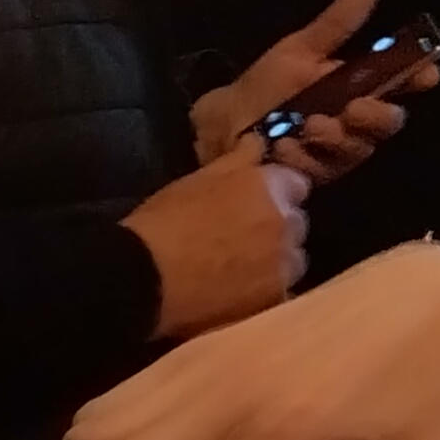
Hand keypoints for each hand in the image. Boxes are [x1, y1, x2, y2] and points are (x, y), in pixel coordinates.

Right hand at [123, 145, 309, 339]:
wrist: (142, 277)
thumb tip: (259, 142)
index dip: (277, 195)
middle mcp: (287, 222)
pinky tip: (238, 293)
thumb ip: (238, 159)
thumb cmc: (165, 221)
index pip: (296, 185)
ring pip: (292, 259)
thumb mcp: (198, 179)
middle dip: (277, 228)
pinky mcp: (273, 297)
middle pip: (296, 223)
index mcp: (271, 187)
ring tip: (239, 270)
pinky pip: (281, 291)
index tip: (255, 205)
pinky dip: (264, 291)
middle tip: (243, 239)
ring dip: (275, 262)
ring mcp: (283, 262)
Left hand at [195, 0, 432, 182]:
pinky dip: (304, 156)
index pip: (402, 82)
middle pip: (389, 122)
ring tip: (306, 126)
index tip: (427, 74)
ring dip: (334, 137)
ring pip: (359, 148)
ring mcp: (337, 150)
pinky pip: (322, 169)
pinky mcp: (314, 176)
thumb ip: (335, 25)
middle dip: (376, 115)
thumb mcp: (299, 51)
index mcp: (358, 86)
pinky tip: (283, 147)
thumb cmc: (264, 86)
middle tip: (354, 107)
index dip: (419, 77)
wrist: (221, 125)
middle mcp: (355, 120)